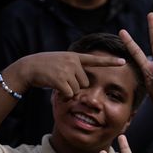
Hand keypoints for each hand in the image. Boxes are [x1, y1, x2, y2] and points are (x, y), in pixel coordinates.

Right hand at [9, 51, 126, 99]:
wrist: (28, 68)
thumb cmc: (44, 68)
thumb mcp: (61, 62)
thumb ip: (73, 68)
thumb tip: (82, 84)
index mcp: (74, 56)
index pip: (95, 59)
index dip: (110, 62)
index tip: (124, 61)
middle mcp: (73, 61)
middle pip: (85, 82)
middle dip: (75, 86)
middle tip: (61, 80)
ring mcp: (67, 70)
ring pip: (78, 89)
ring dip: (68, 91)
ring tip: (56, 82)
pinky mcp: (61, 79)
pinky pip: (70, 94)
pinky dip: (63, 95)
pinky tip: (55, 88)